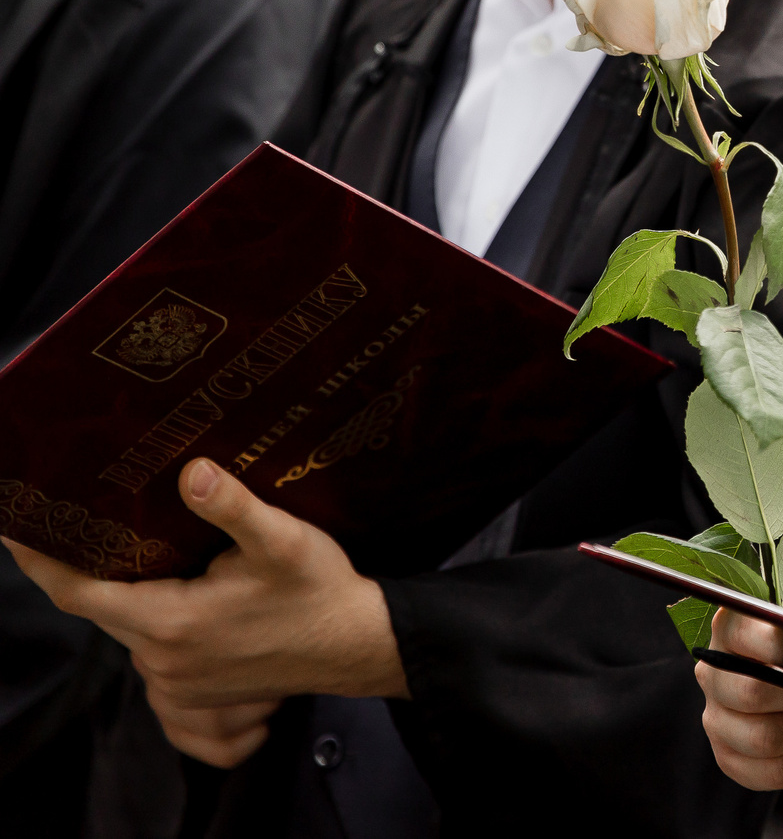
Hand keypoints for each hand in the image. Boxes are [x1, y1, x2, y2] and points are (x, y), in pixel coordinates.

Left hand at [3, 458, 404, 762]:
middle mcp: (163, 661)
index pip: (78, 593)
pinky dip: (153, 647)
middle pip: (103, 611)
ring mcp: (178, 686)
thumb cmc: (320, 592)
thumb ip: (234, 507)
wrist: (361, 646)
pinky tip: (181, 620)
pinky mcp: (198, 699)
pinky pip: (154, 675)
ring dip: (131, 604)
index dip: (40, 561)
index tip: (16, 529)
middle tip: (88, 526)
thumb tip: (193, 471)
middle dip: (92, 573)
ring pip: (130, 638)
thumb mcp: (284, 541)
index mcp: (171, 622)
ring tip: (152, 564)